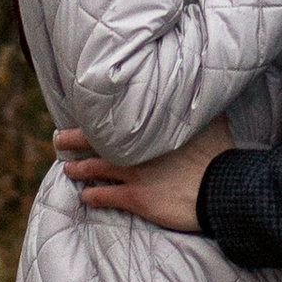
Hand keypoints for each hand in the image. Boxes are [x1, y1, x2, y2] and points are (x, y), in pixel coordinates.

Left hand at [56, 115, 231, 233]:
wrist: (223, 189)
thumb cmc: (220, 153)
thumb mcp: (211, 119)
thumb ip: (195, 103)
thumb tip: (196, 82)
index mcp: (149, 126)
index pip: (112, 115)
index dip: (93, 115)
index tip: (82, 112)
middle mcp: (136, 147)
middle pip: (93, 139)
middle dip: (72, 139)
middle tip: (58, 139)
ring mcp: (133, 173)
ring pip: (93, 168)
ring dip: (77, 168)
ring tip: (68, 168)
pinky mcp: (136, 198)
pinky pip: (104, 196)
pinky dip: (91, 196)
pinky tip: (85, 196)